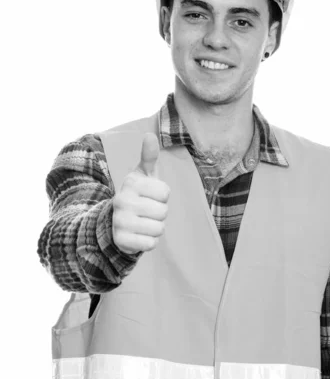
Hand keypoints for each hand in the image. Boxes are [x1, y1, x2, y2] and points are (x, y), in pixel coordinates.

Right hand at [112, 132, 169, 254]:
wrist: (115, 222)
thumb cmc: (137, 195)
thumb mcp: (143, 175)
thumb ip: (148, 156)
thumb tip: (150, 134)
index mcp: (131, 183)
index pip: (165, 193)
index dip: (162, 197)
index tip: (150, 196)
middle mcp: (122, 201)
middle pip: (163, 212)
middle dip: (159, 214)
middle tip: (146, 211)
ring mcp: (120, 221)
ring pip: (158, 229)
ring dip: (155, 229)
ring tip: (143, 222)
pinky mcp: (121, 240)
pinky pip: (151, 244)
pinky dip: (149, 242)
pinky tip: (139, 235)